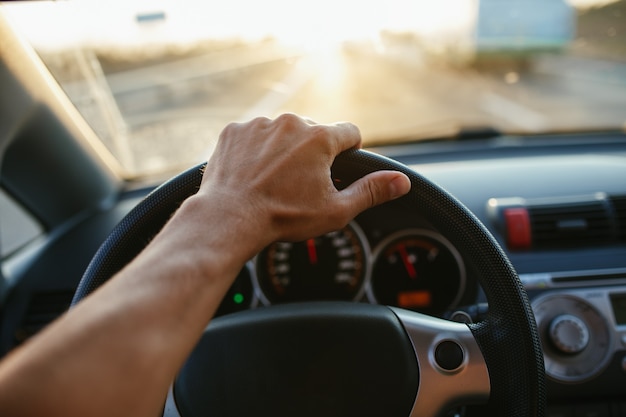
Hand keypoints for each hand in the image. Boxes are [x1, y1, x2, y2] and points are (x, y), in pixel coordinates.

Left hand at [199, 113, 410, 245]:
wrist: (229, 219)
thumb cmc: (282, 217)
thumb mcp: (335, 210)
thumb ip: (371, 191)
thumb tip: (401, 182)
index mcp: (320, 138)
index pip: (350, 133)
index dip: (349, 151)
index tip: (338, 167)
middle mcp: (290, 123)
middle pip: (314, 131)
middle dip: (312, 152)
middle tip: (300, 183)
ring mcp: (259, 124)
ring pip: (281, 132)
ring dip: (282, 149)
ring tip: (272, 180)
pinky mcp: (234, 131)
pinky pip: (252, 135)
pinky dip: (254, 150)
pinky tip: (251, 174)